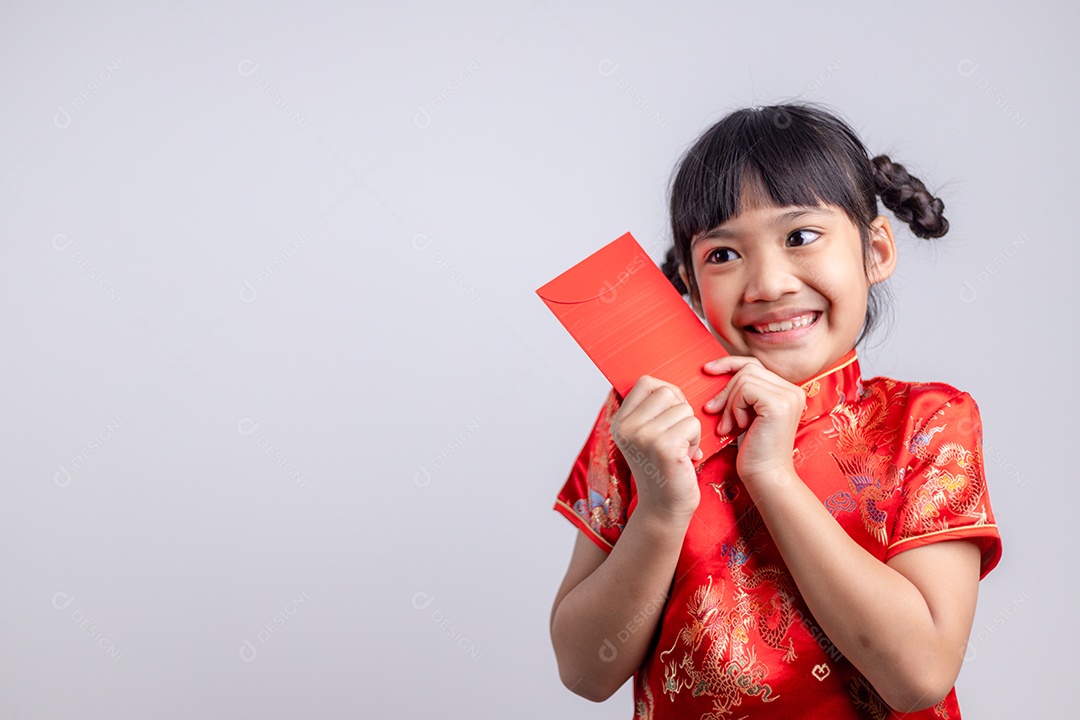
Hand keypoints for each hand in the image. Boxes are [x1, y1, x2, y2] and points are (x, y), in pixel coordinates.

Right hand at [610, 376, 701, 519]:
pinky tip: (686, 457)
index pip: (646, 382)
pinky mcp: (665, 447)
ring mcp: (644, 437)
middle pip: (667, 391)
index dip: (666, 392)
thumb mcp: (645, 437)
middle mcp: (627, 427)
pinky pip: (693, 424)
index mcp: (620, 422)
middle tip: (677, 435)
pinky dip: (695, 440)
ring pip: (684, 408)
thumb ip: (650, 411)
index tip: (670, 414)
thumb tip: (670, 388)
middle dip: (680, 410)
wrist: (664, 508)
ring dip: (689, 428)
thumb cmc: (662, 470)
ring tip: (680, 449)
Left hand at [702, 356, 805, 489]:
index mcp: (787, 391)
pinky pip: (745, 390)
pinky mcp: (779, 404)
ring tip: (727, 425)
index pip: (754, 364)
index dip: (729, 364)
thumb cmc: (752, 449)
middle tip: (713, 412)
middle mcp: (793, 390)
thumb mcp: (745, 414)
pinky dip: (735, 407)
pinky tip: (739, 426)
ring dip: (729, 402)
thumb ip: (742, 393)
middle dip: (725, 390)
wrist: (764, 475)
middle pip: (747, 369)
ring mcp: (788, 396)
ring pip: (744, 378)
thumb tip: (715, 369)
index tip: (707, 370)